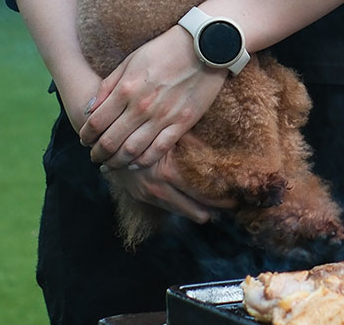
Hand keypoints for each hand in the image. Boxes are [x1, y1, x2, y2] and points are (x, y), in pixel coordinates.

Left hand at [79, 24, 225, 169]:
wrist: (206, 45)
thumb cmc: (165, 49)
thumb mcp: (131, 60)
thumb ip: (109, 86)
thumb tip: (89, 108)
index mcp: (126, 89)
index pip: (96, 123)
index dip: (86, 136)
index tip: (84, 141)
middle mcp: (142, 107)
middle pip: (110, 141)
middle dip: (98, 153)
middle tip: (95, 157)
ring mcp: (163, 116)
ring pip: (132, 150)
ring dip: (117, 161)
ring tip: (111, 164)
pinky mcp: (183, 122)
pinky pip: (160, 149)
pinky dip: (144, 161)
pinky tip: (136, 163)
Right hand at [103, 143, 232, 223]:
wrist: (107, 136)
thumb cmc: (145, 129)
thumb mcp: (172, 134)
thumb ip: (195, 145)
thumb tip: (223, 156)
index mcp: (167, 171)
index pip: (201, 190)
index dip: (220, 196)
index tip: (236, 198)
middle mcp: (156, 187)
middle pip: (192, 206)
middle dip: (213, 208)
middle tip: (233, 208)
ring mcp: (145, 194)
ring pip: (178, 209)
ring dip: (198, 211)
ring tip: (217, 213)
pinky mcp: (139, 195)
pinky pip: (166, 206)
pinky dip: (181, 207)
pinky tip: (195, 208)